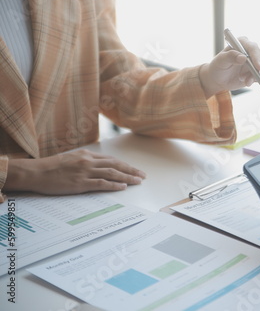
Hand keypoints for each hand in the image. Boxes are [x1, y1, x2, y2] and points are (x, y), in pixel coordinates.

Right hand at [5, 150, 145, 194]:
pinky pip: (101, 183)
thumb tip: (96, 166)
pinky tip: (122, 187)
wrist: (35, 172)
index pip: (111, 160)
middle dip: (131, 170)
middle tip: (142, 175)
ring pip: (112, 173)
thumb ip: (84, 161)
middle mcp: (88, 161)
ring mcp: (85, 172)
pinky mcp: (80, 183)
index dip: (124, 165)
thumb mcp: (70, 158)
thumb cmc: (50, 167)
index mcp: (86, 155)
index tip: (133, 169)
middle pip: (115, 165)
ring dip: (127, 177)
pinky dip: (114, 185)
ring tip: (137, 181)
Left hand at [199, 36, 259, 97]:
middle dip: (255, 72)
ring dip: (259, 77)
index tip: (258, 68)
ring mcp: (258, 60)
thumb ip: (230, 57)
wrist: (219, 79)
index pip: (254, 48)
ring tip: (245, 81)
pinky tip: (251, 81)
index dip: (257, 58)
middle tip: (243, 78)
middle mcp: (252, 50)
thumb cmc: (218, 68)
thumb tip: (243, 57)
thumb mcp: (220, 62)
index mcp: (242, 43)